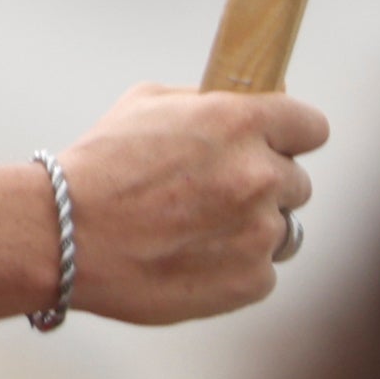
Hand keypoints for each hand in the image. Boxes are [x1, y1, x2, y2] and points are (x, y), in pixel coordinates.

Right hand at [53, 81, 328, 322]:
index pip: (311, 126)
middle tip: (219, 191)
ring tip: (202, 229)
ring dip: (254, 228)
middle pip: (296, 181)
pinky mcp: (249, 282)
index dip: (293, 135)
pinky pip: (263, 271)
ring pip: (283, 228)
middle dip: (265, 183)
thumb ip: (211, 101)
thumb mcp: (151, 102)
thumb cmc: (103, 163)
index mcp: (240, 122)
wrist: (68, 234)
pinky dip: (237, 268)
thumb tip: (262, 97)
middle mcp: (258, 175)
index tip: (279, 143)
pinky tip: (194, 258)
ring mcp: (258, 232)